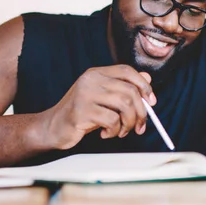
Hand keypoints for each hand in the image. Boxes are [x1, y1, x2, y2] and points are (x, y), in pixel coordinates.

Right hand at [42, 65, 156, 149]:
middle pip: (129, 91)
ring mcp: (85, 94)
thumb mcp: (104, 99)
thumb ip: (123, 88)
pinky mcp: (81, 111)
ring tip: (121, 131)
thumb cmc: (82, 114)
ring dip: (128, 123)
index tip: (152, 102)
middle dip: (141, 112)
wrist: (53, 127)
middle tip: (140, 126)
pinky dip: (114, 131)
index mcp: (97, 73)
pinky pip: (111, 120)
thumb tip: (148, 79)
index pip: (126, 70)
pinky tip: (105, 134)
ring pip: (124, 105)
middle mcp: (91, 80)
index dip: (144, 85)